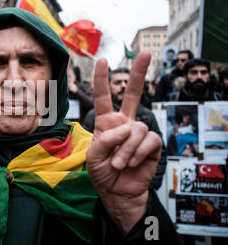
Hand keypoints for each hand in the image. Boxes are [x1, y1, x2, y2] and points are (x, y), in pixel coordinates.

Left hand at [86, 52, 161, 234]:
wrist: (116, 191)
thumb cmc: (102, 172)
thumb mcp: (93, 155)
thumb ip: (106, 139)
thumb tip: (127, 129)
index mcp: (107, 122)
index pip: (104, 97)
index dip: (102, 79)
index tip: (103, 60)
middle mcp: (124, 123)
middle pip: (133, 94)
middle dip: (139, 73)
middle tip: (145, 53)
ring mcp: (138, 133)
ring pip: (137, 128)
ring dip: (125, 149)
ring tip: (118, 163)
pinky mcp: (152, 145)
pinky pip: (148, 140)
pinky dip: (137, 152)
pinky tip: (131, 163)